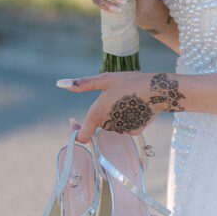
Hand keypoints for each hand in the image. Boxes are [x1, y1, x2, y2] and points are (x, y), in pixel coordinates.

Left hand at [57, 69, 185, 142]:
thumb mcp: (105, 79)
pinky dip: (128, 119)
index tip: (76, 122)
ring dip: (116, 115)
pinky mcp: (134, 131)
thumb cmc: (128, 81)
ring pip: (113, 125)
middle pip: (100, 125)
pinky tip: (135, 106)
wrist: (157, 89)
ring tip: (127, 99)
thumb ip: (82, 84)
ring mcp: (122, 129)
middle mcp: (108, 125)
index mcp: (97, 114)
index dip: (77, 131)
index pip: (82, 136)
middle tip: (116, 97)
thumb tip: (60, 83)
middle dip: (104, 114)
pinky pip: (126, 127)